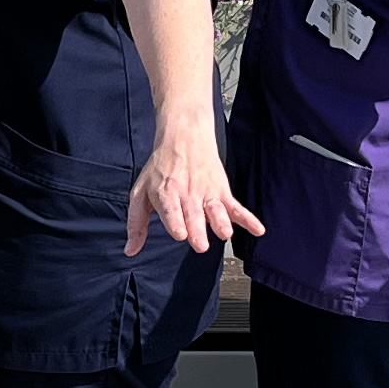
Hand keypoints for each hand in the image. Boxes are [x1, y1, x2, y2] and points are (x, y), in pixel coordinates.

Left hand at [127, 130, 259, 256]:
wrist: (184, 137)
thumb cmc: (161, 168)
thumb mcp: (141, 192)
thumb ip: (137, 223)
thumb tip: (130, 250)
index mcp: (166, 193)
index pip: (170, 209)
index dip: (175, 221)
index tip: (179, 233)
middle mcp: (187, 194)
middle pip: (194, 214)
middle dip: (197, 229)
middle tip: (200, 245)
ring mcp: (207, 193)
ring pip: (215, 210)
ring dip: (220, 222)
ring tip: (225, 234)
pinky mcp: (222, 192)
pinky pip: (236, 207)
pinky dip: (248, 218)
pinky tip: (258, 229)